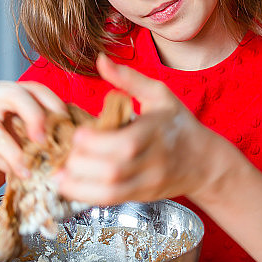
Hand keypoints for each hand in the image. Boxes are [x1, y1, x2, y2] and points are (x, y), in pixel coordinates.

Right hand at [0, 81, 68, 180]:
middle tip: (45, 142)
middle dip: (34, 118)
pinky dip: (3, 164)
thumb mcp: (24, 130)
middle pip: (15, 96)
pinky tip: (14, 173)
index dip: (52, 102)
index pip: (34, 88)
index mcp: (7, 89)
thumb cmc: (3, 144)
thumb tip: (75, 132)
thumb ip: (42, 125)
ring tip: (29, 171)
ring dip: (17, 155)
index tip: (66, 120)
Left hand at [56, 54, 215, 204]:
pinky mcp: (141, 196)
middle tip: (65, 152)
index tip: (78, 133)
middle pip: (114, 170)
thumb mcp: (159, 94)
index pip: (125, 144)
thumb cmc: (177, 123)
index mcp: (156, 132)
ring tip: (59, 176)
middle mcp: (153, 161)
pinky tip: (70, 187)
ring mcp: (147, 182)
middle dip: (82, 164)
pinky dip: (87, 196)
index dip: (96, 142)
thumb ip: (128, 79)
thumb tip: (100, 60)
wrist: (203, 161)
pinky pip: (112, 201)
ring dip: (79, 186)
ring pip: (111, 191)